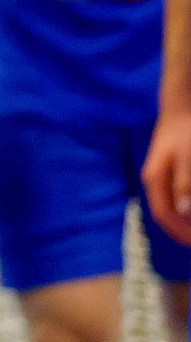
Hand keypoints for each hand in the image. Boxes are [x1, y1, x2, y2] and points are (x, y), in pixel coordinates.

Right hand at [142, 108, 190, 245]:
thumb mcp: (189, 158)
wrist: (180, 109)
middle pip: (166, 213)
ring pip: (171, 206)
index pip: (164, 215)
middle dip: (183, 229)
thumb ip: (186, 185)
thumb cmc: (185, 132)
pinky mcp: (169, 172)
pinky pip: (176, 196)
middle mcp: (155, 181)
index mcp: (155, 180)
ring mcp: (161, 177)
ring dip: (186, 220)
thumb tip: (185, 213)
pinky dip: (186, 207)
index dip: (180, 233)